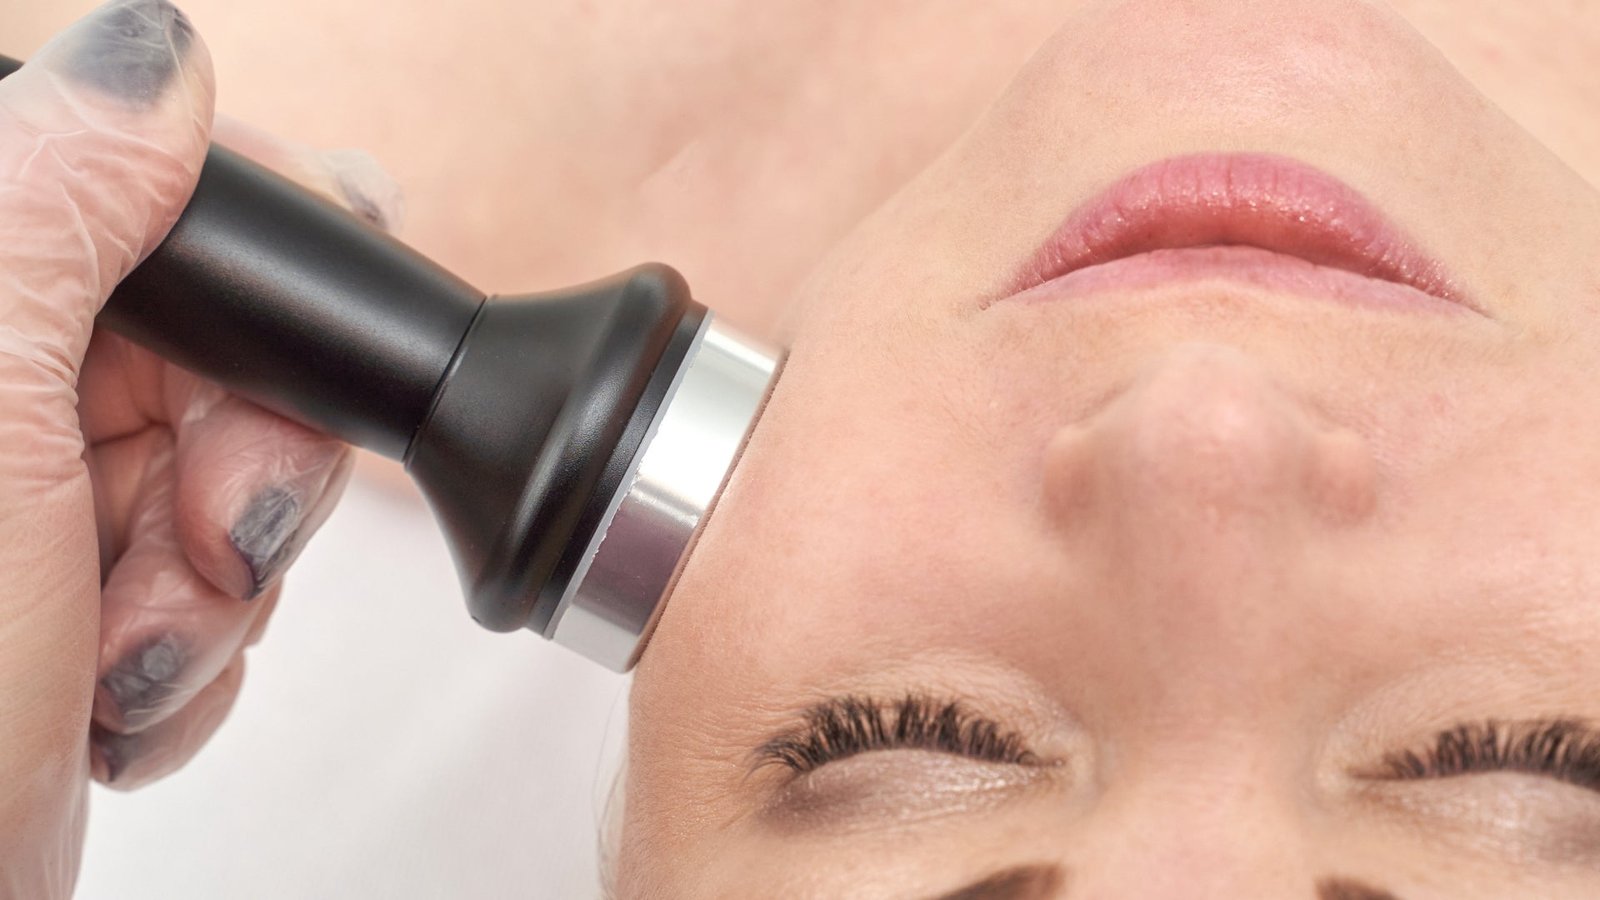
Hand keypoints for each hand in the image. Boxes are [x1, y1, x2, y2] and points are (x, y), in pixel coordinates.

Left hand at [0, 3, 398, 894]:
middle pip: (192, 344)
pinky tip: (116, 696)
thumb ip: (50, 204)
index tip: (327, 286)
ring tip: (135, 652)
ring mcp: (8, 508)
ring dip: (220, 574)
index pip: (106, 184)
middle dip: (240, 458)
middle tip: (206, 534)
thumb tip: (150, 48)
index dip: (238, 232)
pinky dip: (196, 641)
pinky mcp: (57, 603)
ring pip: (213, 467)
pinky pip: (198, 567)